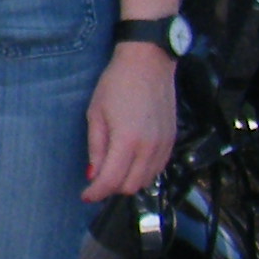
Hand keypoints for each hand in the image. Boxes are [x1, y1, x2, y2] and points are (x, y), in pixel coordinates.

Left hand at [83, 44, 177, 201]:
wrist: (148, 62)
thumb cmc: (117, 83)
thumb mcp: (95, 114)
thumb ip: (96, 147)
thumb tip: (93, 174)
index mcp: (127, 141)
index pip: (111, 181)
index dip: (96, 193)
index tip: (86, 195)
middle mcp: (150, 147)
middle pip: (131, 186)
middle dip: (112, 188)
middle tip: (97, 180)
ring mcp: (164, 144)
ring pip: (147, 180)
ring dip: (128, 181)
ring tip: (113, 169)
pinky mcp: (172, 139)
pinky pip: (158, 167)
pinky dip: (143, 172)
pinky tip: (130, 161)